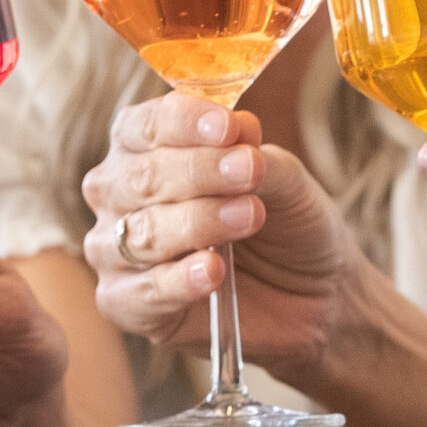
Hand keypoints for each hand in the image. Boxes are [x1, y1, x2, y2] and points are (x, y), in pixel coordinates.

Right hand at [83, 93, 366, 379]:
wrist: (312, 292)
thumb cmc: (286, 224)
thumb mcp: (285, 181)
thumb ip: (255, 155)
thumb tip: (238, 127)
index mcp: (144, 149)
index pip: (145, 126)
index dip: (184, 123)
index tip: (227, 126)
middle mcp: (118, 194)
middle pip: (141, 177)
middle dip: (199, 171)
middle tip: (250, 171)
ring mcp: (114, 250)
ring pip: (143, 233)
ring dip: (200, 222)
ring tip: (250, 216)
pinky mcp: (125, 304)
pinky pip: (142, 292)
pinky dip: (180, 281)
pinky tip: (213, 271)